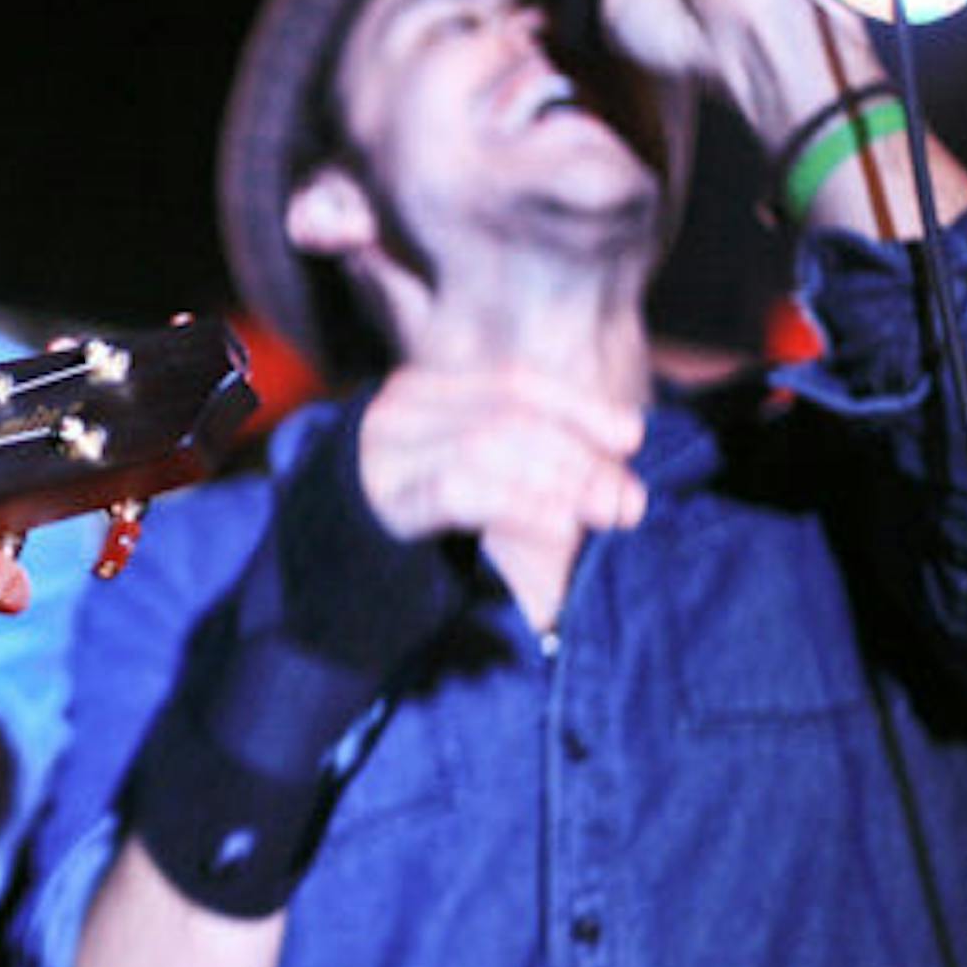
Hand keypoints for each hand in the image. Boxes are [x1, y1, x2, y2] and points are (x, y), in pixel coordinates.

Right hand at [359, 364, 646, 552]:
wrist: (333, 584)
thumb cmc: (419, 531)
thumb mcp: (472, 476)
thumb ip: (528, 454)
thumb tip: (624, 440)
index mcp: (423, 392)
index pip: (514, 382)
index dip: (579, 407)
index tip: (632, 437)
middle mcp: (398, 412)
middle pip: (508, 413)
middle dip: (580, 454)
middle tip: (629, 501)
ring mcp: (384, 456)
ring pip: (488, 444)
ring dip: (560, 480)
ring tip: (605, 514)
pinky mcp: (382, 506)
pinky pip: (460, 490)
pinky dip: (521, 503)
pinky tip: (560, 524)